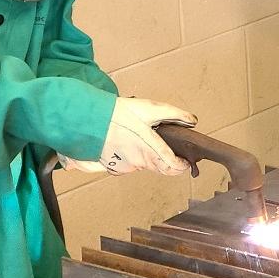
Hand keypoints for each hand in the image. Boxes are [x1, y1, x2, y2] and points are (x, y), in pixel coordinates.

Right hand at [68, 98, 196, 176]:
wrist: (87, 119)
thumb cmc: (117, 114)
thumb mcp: (150, 109)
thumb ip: (174, 115)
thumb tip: (191, 121)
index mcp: (149, 151)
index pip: (173, 168)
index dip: (182, 166)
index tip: (186, 162)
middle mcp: (138, 162)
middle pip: (159, 168)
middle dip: (165, 160)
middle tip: (166, 147)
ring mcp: (123, 166)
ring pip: (142, 165)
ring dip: (146, 156)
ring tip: (140, 138)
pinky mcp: (110, 166)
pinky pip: (126, 164)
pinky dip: (130, 156)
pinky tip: (125, 143)